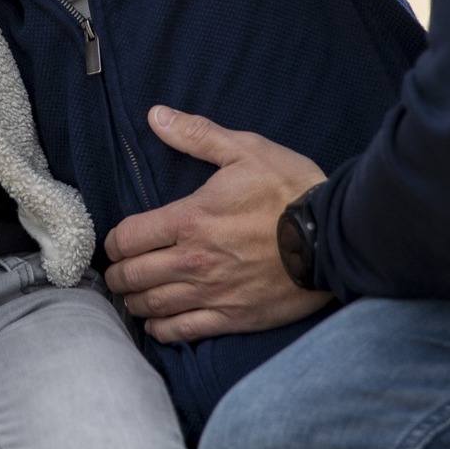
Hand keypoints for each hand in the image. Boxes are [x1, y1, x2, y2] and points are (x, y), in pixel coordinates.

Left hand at [102, 107, 330, 342]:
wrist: (334, 237)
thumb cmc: (291, 190)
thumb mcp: (246, 150)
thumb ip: (197, 135)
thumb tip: (156, 116)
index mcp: (190, 218)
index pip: (128, 237)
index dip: (115, 241)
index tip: (118, 242)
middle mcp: (193, 260)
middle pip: (133, 275)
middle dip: (118, 273)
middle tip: (118, 271)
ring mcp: (212, 292)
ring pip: (152, 305)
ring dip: (135, 301)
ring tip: (133, 296)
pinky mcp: (233, 317)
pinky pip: (183, 332)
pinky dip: (162, 329)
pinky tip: (157, 323)